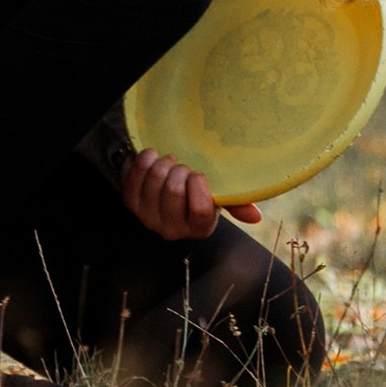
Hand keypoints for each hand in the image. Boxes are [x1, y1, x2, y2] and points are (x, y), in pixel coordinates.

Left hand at [120, 147, 261, 240]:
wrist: (165, 193)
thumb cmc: (195, 195)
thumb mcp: (218, 200)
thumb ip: (236, 204)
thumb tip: (255, 217)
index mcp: (198, 228)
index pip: (201, 210)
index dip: (199, 186)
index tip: (199, 174)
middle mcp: (171, 229)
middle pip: (174, 191)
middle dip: (180, 169)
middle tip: (183, 166)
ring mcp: (148, 217)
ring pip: (154, 180)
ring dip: (163, 162)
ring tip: (169, 161)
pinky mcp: (130, 203)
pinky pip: (133, 177)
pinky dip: (143, 160)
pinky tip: (152, 157)